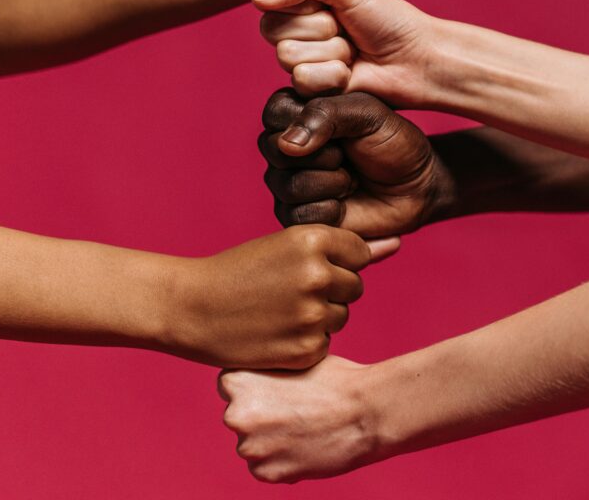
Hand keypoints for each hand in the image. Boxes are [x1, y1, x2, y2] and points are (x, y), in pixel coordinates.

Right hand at [165, 226, 384, 368]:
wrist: (191, 308)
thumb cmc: (241, 272)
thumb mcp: (288, 247)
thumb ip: (346, 248)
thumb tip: (397, 245)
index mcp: (313, 239)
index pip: (359, 252)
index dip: (334, 261)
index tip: (302, 268)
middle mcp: (318, 274)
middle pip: (355, 286)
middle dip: (330, 290)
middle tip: (287, 292)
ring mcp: (313, 314)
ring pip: (342, 316)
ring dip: (319, 317)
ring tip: (279, 312)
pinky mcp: (307, 350)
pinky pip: (326, 345)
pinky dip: (305, 343)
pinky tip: (275, 334)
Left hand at [218, 356, 381, 482]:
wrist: (367, 412)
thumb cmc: (337, 381)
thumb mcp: (293, 360)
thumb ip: (264, 372)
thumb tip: (253, 379)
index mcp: (237, 382)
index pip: (230, 386)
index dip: (256, 387)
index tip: (279, 389)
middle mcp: (235, 415)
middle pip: (240, 417)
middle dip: (261, 416)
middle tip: (296, 410)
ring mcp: (250, 448)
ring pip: (253, 445)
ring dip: (271, 440)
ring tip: (306, 428)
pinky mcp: (267, 474)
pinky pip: (266, 468)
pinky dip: (282, 461)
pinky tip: (306, 446)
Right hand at [253, 0, 440, 105]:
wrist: (415, 59)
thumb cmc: (387, 19)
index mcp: (301, 1)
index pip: (270, 0)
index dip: (305, 3)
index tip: (335, 4)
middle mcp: (296, 31)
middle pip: (274, 30)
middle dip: (320, 28)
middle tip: (347, 30)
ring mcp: (303, 61)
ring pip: (287, 56)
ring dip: (330, 52)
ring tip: (352, 51)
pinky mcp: (312, 90)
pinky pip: (302, 80)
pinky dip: (332, 75)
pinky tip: (350, 72)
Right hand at [258, 89, 455, 237]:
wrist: (417, 186)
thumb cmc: (394, 143)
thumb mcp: (367, 113)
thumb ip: (326, 114)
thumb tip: (288, 145)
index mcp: (298, 114)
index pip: (275, 112)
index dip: (306, 122)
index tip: (342, 128)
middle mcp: (286, 149)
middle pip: (275, 151)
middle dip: (325, 155)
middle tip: (349, 156)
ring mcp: (289, 183)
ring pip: (287, 185)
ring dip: (332, 183)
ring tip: (352, 180)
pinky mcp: (298, 217)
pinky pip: (297, 215)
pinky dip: (331, 210)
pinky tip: (347, 203)